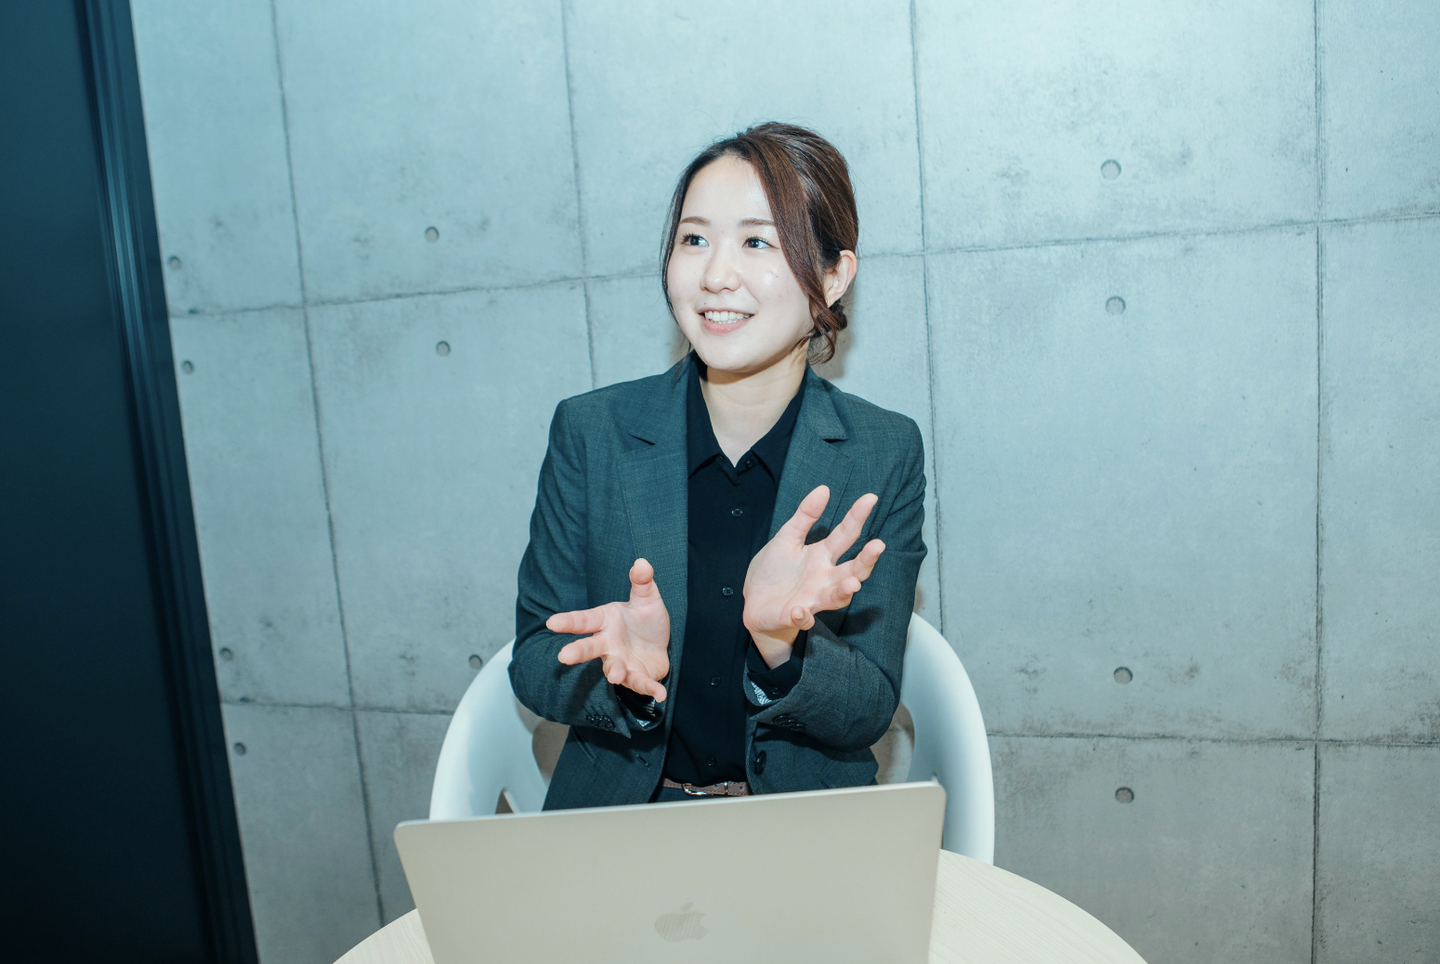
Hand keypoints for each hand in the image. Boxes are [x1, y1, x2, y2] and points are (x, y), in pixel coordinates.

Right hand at [548, 558, 670, 701]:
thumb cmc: (645, 620)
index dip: (568, 621)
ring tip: (615, 675)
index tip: (552, 622)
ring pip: (612, 668)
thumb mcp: (646, 599)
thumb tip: (641, 562)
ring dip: (613, 672)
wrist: (659, 645)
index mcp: (605, 621)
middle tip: (563, 657)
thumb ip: (642, 582)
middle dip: (577, 652)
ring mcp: (620, 662)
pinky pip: (640, 683)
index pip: (584, 620)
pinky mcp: (636, 677)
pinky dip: (649, 688)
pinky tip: (660, 694)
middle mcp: (608, 643)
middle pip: (589, 648)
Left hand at [742, 485, 885, 667]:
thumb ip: (805, 516)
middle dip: (866, 560)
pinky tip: (799, 610)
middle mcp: (824, 578)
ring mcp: (812, 598)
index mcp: (822, 556)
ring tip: (852, 584)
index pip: (845, 535)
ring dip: (844, 591)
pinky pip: (803, 618)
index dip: (857, 517)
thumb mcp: (787, 538)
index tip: (870, 498)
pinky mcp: (795, 616)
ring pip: (836, 597)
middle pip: (852, 570)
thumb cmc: (775, 571)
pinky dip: (802, 617)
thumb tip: (824, 489)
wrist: (755, 602)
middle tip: (878, 546)